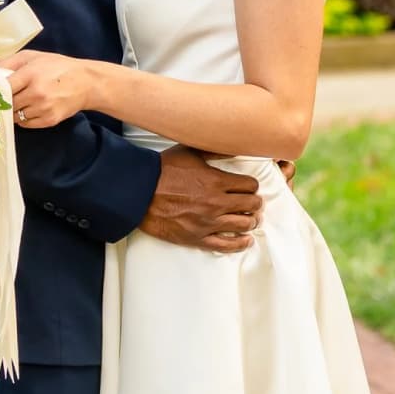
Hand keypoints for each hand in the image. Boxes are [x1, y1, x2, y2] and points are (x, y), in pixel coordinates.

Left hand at [8, 52, 93, 127]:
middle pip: (8, 104)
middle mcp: (36, 93)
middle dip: (6, 100)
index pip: (3, 87)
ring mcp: (43, 108)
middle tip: (8, 95)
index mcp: (30, 74)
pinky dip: (24, 118)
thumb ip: (10, 62)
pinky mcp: (49, 120)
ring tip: (23, 100)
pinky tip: (31, 108)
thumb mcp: (33, 56)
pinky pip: (26, 124)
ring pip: (15, 116)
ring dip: (15, 110)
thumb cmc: (57, 66)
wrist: (86, 82)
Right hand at [139, 148, 260, 254]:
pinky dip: (240, 243)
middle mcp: (216, 203)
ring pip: (244, 224)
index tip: (249, 188)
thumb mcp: (190, 152)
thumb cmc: (162, 171)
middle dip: (255, 203)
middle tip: (253, 203)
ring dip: (251, 221)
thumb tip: (235, 148)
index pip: (250, 186)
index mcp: (216, 181)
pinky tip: (246, 240)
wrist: (139, 193)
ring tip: (251, 219)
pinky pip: (226, 245)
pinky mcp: (198, 238)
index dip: (252, 186)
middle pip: (251, 205)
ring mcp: (208, 222)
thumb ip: (215, 151)